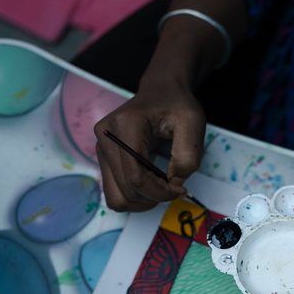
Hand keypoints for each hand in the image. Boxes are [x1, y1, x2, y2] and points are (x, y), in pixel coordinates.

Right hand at [94, 82, 205, 211]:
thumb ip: (188, 156)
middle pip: (127, 189)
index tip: (181, 188)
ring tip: (161, 187)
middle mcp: (105, 138)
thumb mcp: (193, 123)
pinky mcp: (103, 158)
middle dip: (155, 196)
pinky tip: (150, 186)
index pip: (136, 176)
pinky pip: (115, 193)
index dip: (160, 192)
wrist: (160, 92)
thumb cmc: (176, 105)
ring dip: (143, 201)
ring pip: (117, 197)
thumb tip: (173, 185)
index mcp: (124, 125)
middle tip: (175, 186)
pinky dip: (135, 197)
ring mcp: (101, 149)